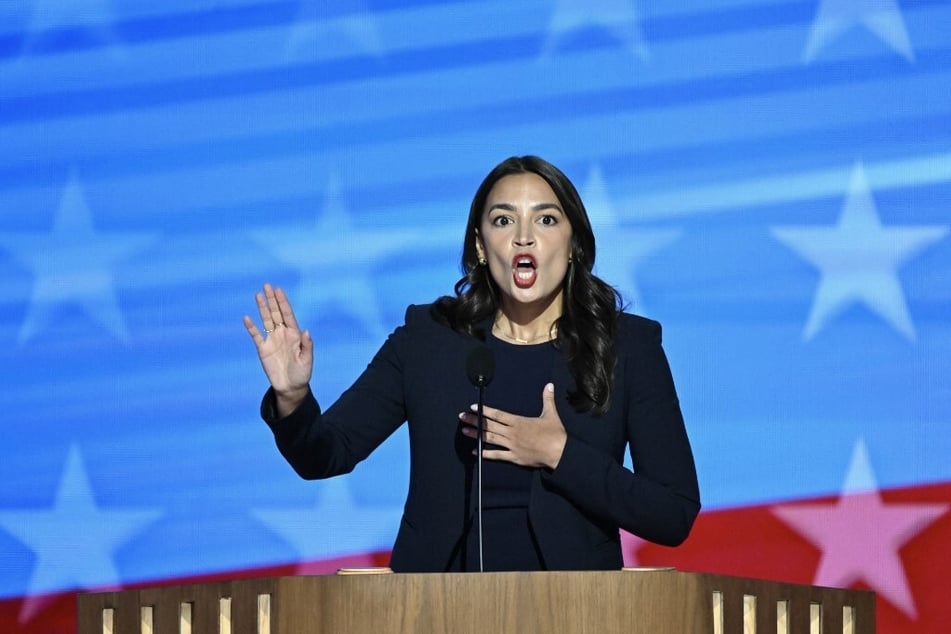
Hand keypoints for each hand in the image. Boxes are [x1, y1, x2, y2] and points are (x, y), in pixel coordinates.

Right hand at [243, 283, 312, 415]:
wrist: (290, 387)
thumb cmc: (302, 373)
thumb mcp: (307, 360)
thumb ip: (307, 345)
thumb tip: (306, 331)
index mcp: (294, 334)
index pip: (288, 314)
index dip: (283, 302)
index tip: (279, 290)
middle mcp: (282, 334)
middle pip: (276, 313)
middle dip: (272, 299)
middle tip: (267, 285)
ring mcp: (272, 340)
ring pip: (266, 320)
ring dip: (262, 308)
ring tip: (258, 295)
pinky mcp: (262, 349)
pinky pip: (256, 335)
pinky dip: (251, 327)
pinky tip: (247, 317)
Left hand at [459, 383, 566, 469]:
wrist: (559, 452)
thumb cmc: (555, 434)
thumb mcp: (551, 414)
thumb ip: (547, 399)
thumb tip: (549, 385)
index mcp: (519, 422)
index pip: (498, 414)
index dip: (484, 410)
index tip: (474, 407)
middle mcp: (512, 433)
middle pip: (490, 425)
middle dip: (475, 420)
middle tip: (462, 417)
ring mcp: (511, 445)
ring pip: (490, 439)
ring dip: (476, 434)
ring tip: (464, 431)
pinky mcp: (514, 457)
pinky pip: (497, 455)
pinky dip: (486, 454)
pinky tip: (476, 452)